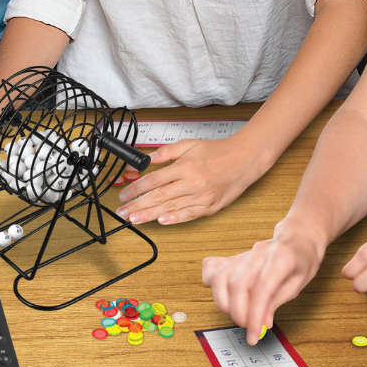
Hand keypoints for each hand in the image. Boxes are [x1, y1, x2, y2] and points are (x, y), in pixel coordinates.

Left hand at [116, 136, 269, 224]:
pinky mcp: (210, 207)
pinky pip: (189, 214)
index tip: (124, 195)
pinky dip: (175, 219)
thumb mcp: (189, 145)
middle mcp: (192, 183)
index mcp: (185, 167)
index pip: (153, 180)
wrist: (244, 160)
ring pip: (171, 208)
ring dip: (150, 215)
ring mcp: (201, 196)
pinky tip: (162, 221)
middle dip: (138, 205)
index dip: (136, 189)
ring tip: (134, 219)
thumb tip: (146, 159)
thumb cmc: (217, 152)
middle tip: (122, 212)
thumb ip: (166, 152)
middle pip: (159, 196)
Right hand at [202, 220, 326, 344]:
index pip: (262, 288)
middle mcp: (258, 252)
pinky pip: (212, 267)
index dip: (255, 315)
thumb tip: (261, 324)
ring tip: (238, 314)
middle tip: (249, 327)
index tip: (253, 336)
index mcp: (281, 257)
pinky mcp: (234, 257)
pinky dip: (210, 282)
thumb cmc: (301, 261)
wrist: (297, 237)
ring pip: (220, 277)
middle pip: (238, 284)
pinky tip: (221, 294)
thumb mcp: (298, 283)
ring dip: (224, 302)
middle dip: (239, 313)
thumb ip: (277, 302)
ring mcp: (244, 253)